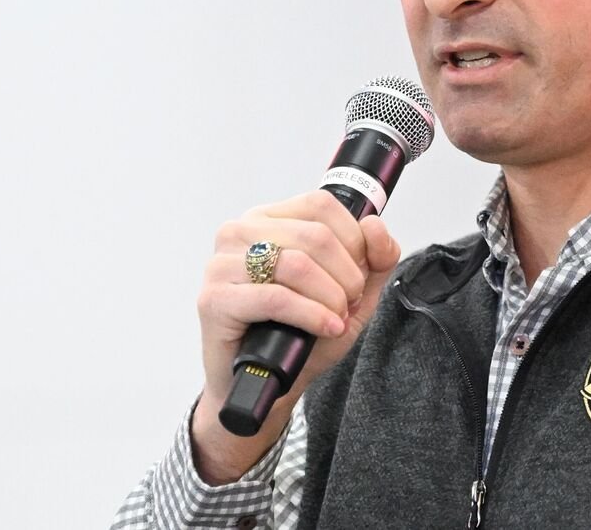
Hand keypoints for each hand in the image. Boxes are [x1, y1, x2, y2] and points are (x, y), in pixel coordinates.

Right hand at [189, 189, 400, 481]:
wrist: (267, 384)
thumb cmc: (301, 334)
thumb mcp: (353, 292)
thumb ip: (375, 256)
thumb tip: (375, 224)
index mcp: (269, 219)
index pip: (321, 206)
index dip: (354, 240)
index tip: (359, 274)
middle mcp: (240, 233)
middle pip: (315, 236)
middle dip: (347, 276)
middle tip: (349, 304)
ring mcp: (222, 265)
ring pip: (298, 264)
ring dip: (331, 297)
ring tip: (336, 318)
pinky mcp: (214, 300)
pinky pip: (276, 298)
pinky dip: (312, 314)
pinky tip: (326, 327)